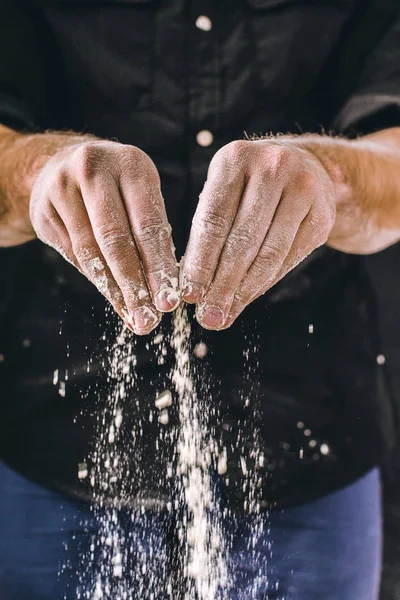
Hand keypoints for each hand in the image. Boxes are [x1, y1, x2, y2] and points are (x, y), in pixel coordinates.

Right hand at [30, 140, 178, 333]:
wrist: (61, 164)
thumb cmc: (116, 188)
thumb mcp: (141, 194)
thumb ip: (153, 234)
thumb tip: (165, 289)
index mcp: (131, 164)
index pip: (148, 223)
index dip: (159, 266)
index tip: (169, 300)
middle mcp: (94, 169)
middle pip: (116, 239)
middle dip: (135, 285)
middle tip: (149, 319)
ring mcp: (62, 188)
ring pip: (90, 251)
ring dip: (114, 289)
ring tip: (133, 316)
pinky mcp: (43, 210)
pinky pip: (72, 254)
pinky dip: (95, 280)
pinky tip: (114, 299)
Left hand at [181, 139, 335, 329]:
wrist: (306, 166)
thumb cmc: (250, 186)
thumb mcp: (224, 191)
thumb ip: (208, 232)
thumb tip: (193, 287)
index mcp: (235, 159)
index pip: (213, 220)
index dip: (200, 262)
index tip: (189, 295)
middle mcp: (272, 167)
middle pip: (242, 240)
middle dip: (222, 285)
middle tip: (208, 317)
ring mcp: (303, 189)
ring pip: (269, 253)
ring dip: (244, 290)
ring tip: (226, 314)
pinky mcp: (322, 214)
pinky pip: (290, 257)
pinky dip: (267, 282)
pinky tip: (248, 298)